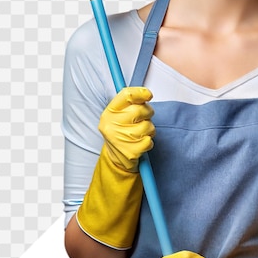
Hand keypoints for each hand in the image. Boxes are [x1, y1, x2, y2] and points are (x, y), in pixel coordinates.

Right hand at [75, 87, 154, 249]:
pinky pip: (149, 142)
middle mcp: (111, 125)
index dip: (140, 92)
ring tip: (140, 137)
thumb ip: (129, 105)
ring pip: (148, 126)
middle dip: (147, 115)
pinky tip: (141, 147)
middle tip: (142, 122)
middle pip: (141, 110)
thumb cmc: (121, 138)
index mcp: (108, 114)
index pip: (125, 95)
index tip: (148, 94)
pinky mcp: (129, 152)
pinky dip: (148, 144)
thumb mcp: (119, 119)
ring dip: (149, 132)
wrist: (115, 165)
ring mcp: (119, 139)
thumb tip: (145, 93)